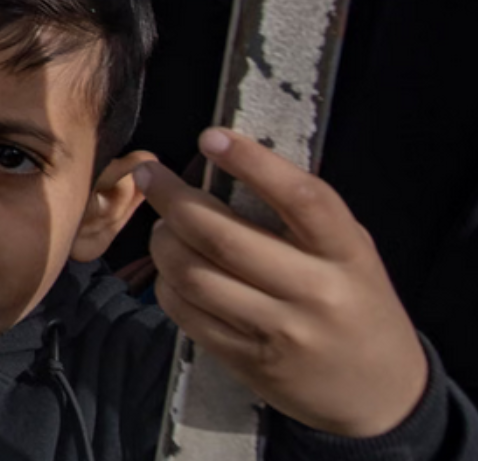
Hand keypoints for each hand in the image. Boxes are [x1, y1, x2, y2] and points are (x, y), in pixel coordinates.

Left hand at [141, 129, 427, 437]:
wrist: (380, 393)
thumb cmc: (358, 304)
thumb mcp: (350, 253)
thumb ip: (301, 215)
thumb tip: (224, 164)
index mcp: (346, 254)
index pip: (301, 199)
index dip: (253, 163)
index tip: (210, 137)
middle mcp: (315, 292)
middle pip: (221, 236)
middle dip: (172, 198)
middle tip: (150, 175)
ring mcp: (280, 331)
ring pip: (193, 275)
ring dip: (162, 242)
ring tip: (163, 226)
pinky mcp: (249, 361)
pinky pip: (187, 313)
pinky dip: (167, 284)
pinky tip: (172, 270)